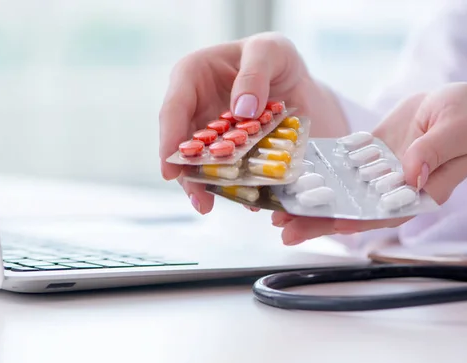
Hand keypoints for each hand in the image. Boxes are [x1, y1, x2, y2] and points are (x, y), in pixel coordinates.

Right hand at [159, 33, 348, 213]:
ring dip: (211, 187)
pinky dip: (237, 187)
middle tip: (201, 202)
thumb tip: (241, 109)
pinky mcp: (230, 154)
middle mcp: (195, 109)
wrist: (297, 84)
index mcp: (192, 77)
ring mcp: (211, 135)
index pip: (173, 110)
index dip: (168, 141)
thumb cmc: (275, 58)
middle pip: (183, 146)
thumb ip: (255, 73)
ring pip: (203, 165)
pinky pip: (228, 173)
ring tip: (217, 207)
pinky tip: (248, 201)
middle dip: (189, 176)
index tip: (170, 170)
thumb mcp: (270, 51)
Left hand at [273, 82, 466, 244]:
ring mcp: (377, 174)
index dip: (358, 221)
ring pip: (341, 193)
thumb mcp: (459, 128)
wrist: (455, 104)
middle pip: (354, 210)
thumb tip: (409, 172)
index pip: (385, 213)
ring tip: (279, 211)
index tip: (332, 227)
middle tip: (286, 230)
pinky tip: (293, 177)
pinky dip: (317, 172)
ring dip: (311, 202)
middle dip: (320, 221)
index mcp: (420, 191)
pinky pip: (338, 166)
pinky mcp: (366, 156)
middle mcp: (393, 188)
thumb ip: (435, 151)